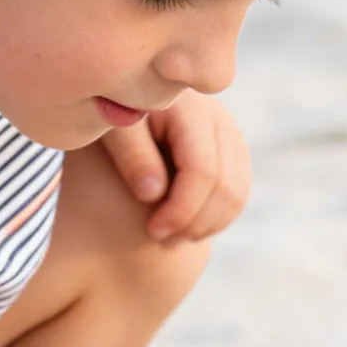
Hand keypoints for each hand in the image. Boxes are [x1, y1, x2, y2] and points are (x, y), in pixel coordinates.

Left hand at [101, 95, 250, 242]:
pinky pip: (237, 194)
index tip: (153, 231)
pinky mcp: (231, 151)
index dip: (182, 209)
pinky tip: (183, 228)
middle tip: (161, 239)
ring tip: (170, 237)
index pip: (203, 170)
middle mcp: (217, 118)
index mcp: (188, 109)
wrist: (118, 107)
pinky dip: (214, 218)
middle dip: (194, 222)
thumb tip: (153, 193)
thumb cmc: (109, 121)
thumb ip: (132, 157)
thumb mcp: (111, 132)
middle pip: (226, 186)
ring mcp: (229, 134)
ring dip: (205, 225)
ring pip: (237, 194)